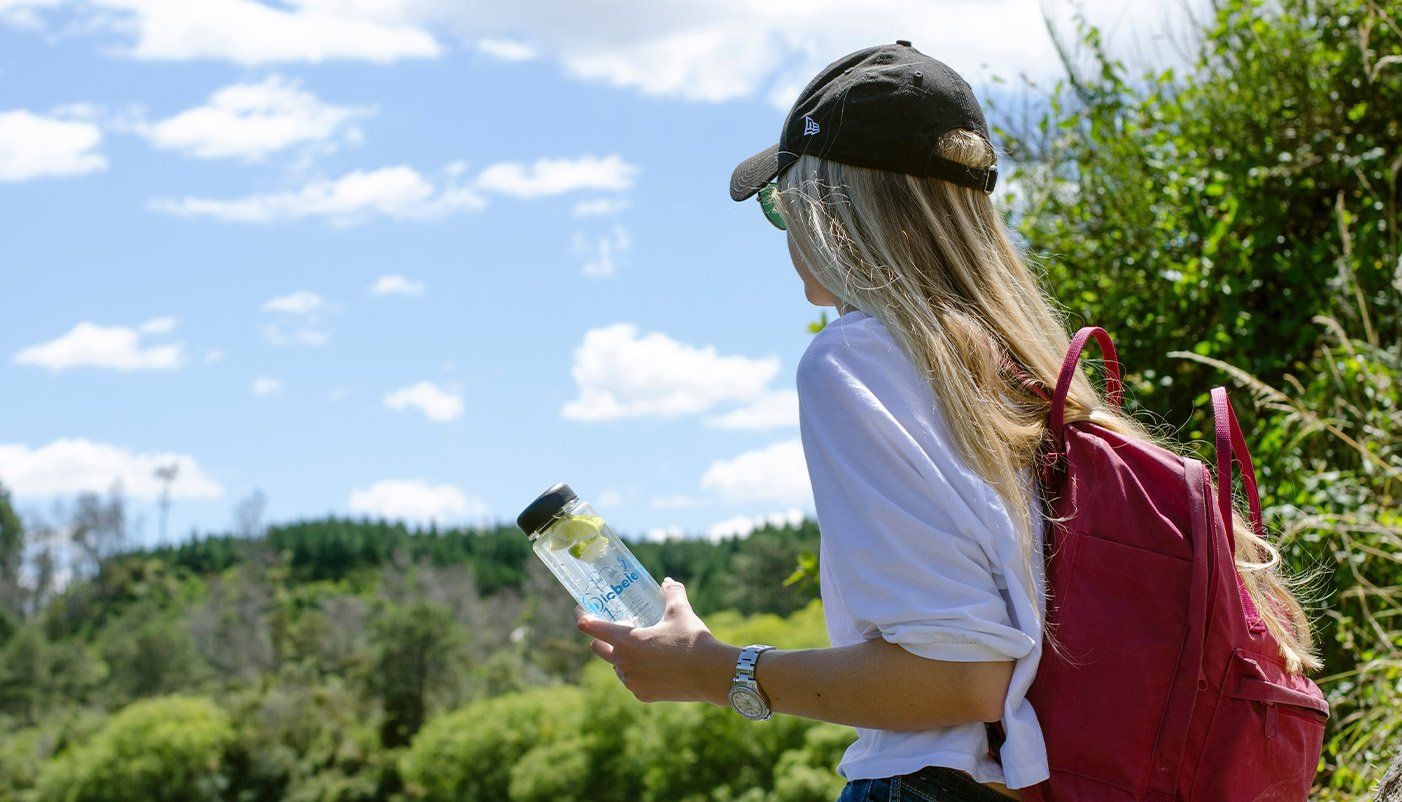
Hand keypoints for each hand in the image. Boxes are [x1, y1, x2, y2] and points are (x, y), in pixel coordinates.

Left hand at [575, 577, 739, 705]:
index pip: (591, 627)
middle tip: (625, 628)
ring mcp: (632, 681)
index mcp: (626, 639)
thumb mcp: (680, 611)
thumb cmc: (692, 639)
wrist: (710, 673)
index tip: (581, 612)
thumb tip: (667, 581)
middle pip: (597, 647)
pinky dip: (637, 672)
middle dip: (604, 637)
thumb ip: (671, 592)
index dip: (583, 617)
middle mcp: (623, 662)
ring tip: (644, 647)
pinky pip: (631, 680)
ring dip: (622, 655)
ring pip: (616, 665)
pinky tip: (654, 665)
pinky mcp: (643, 695)